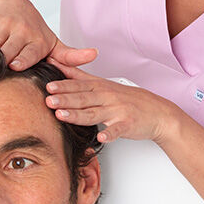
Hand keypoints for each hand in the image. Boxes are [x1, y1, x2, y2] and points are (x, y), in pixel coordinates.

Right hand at [0, 0, 97, 70]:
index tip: (16, 66)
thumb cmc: (35, 32)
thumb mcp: (54, 44)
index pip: (28, 53)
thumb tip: (94, 55)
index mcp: (37, 40)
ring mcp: (3, 26)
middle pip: (7, 53)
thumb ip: (71, 56)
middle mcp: (21, 31)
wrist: (13, 5)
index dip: (22, 60)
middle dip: (2, 63)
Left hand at [44, 61, 183, 143]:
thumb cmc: (129, 99)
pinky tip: (102, 137)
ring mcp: (118, 110)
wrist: (157, 112)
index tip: (46, 84)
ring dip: (77, 115)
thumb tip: (59, 66)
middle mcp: (108, 97)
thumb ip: (81, 77)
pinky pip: (118, 130)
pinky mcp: (128, 124)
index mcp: (101, 87)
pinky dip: (111, 134)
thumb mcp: (104, 84)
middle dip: (64, 98)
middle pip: (83, 98)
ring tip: (61, 116)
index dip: (63, 85)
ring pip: (94, 113)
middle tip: (47, 100)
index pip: (78, 84)